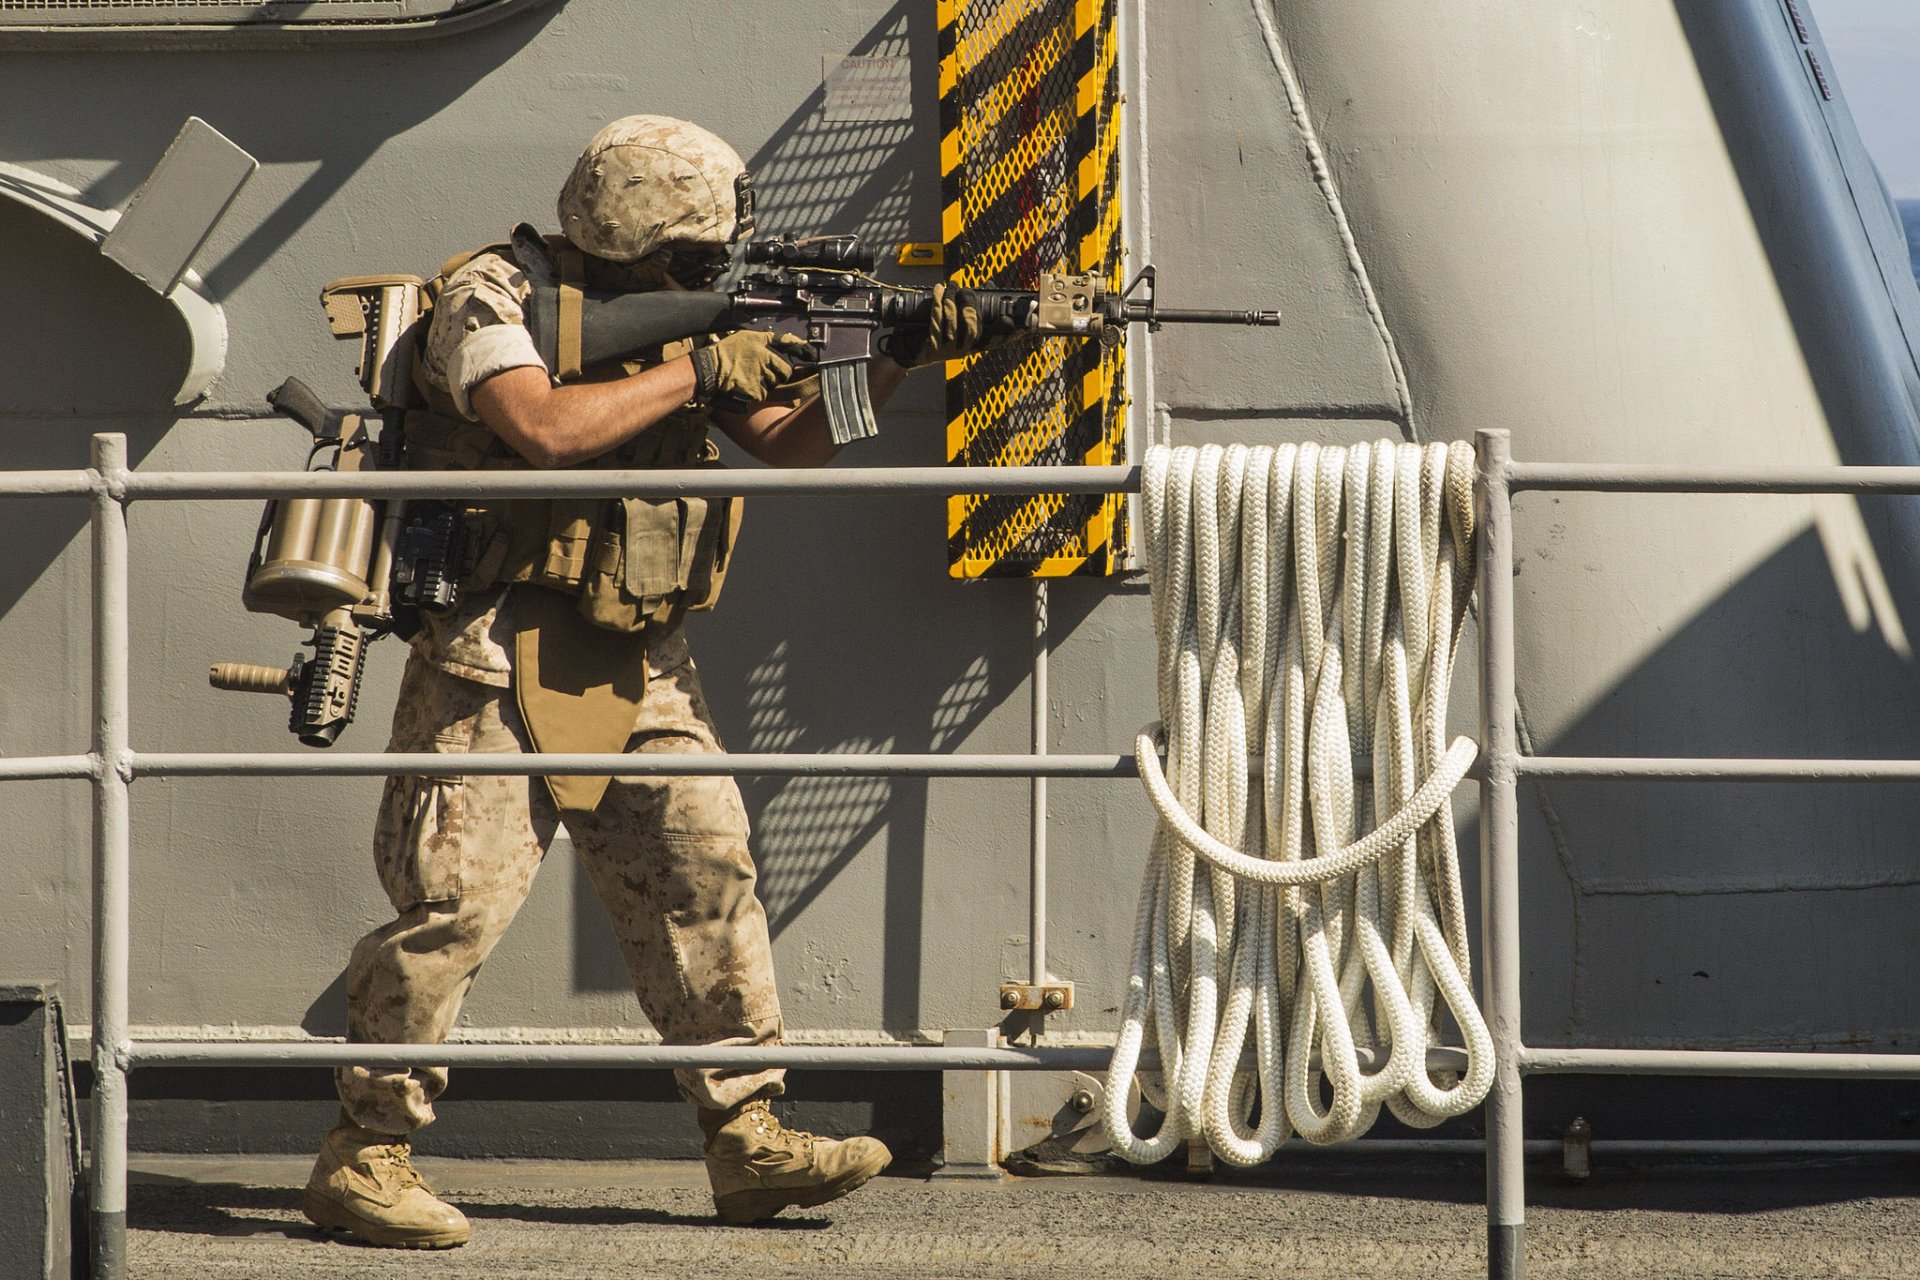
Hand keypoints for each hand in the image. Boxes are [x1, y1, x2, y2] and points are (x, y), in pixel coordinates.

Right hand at [690, 331, 817, 404]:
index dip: (802, 350)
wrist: (710, 370)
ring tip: (751, 375)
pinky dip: (759, 391)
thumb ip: (765, 339)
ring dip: (768, 382)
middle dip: (779, 372)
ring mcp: (762, 377)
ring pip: (775, 382)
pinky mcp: (757, 392)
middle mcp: (765, 360)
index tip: (813, 353)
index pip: (788, 346)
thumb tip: (784, 341)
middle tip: (764, 370)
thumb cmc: (725, 353)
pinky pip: (765, 392)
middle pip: (785, 370)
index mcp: (762, 345)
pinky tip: (747, 384)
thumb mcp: (745, 337)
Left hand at [885, 283, 1024, 368]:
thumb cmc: (941, 332)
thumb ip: (975, 305)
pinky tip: (938, 290)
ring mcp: (948, 351)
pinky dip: (938, 302)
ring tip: (950, 285)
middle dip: (969, 304)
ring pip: (953, 322)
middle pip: (972, 328)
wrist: (913, 351)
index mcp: (974, 346)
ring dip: (951, 299)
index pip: (994, 340)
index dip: (1004, 332)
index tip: (1009, 320)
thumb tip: (990, 285)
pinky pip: (936, 320)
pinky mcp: (933, 347)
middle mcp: (964, 351)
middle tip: (965, 290)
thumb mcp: (959, 322)